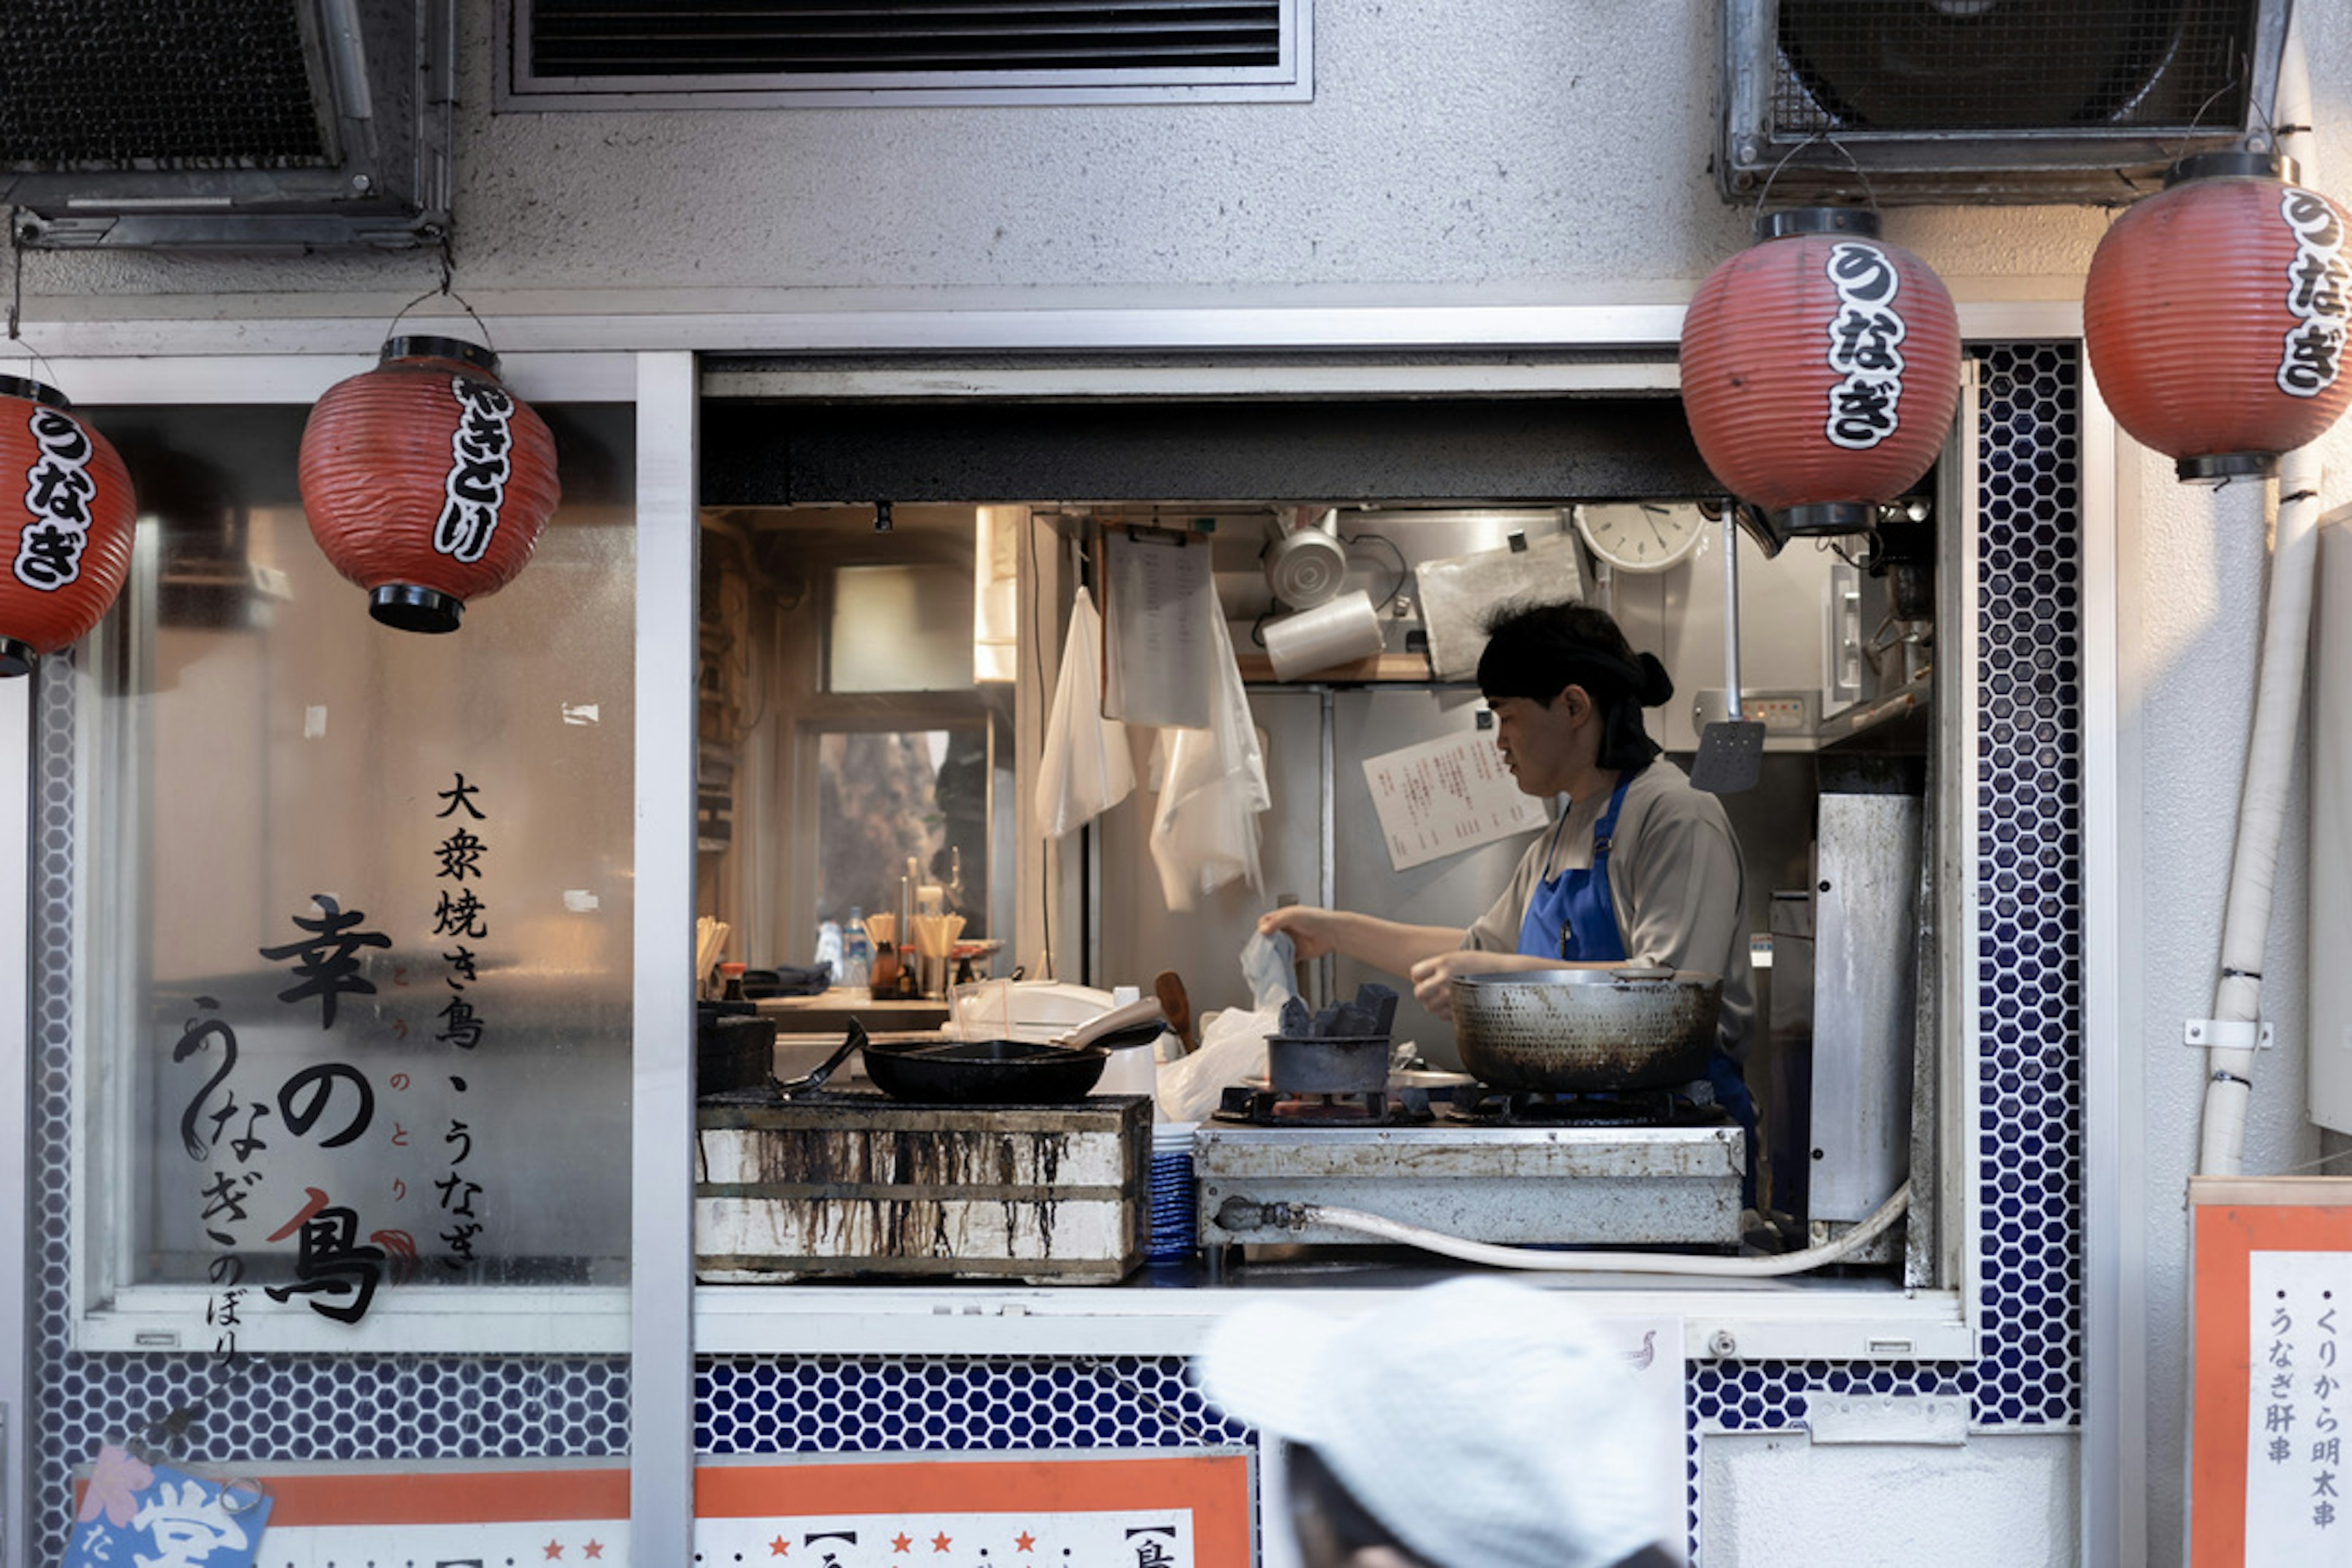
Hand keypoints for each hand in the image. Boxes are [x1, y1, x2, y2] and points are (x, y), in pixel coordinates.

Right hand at [1257, 905, 1338, 961]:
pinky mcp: (1298, 953)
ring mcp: (1292, 942)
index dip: (1262, 927)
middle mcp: (1287, 929)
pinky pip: (1286, 958)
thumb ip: (1276, 922)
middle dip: (1265, 942)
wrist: (1333, 932)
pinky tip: (1279, 963)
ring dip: (1272, 953)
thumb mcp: (1292, 915)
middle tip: (1263, 948)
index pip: (1266, 921)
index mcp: (1284, 917)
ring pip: (1277, 948)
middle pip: (1270, 936)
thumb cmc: (1315, 919)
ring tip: (1269, 957)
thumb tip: (1261, 931)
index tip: (1262, 935)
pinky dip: (1282, 961)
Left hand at [1407, 948, 1539, 1019]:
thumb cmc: (1486, 966)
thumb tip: (1425, 975)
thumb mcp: (1460, 957)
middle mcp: (1446, 978)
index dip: (1419, 979)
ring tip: (1449, 999)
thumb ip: (1441, 966)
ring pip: (1430, 1008)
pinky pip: (1444, 1017)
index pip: (1415, 973)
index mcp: (1444, 962)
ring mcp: (1453, 994)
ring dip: (1437, 1006)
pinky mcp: (1460, 1008)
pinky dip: (1448, 1014)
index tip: (1425, 980)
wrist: (1508, 974)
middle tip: (1434, 993)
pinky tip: (1458, 1005)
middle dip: (1425, 995)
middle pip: (1419, 993)